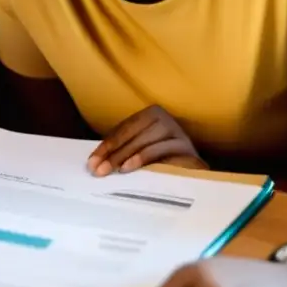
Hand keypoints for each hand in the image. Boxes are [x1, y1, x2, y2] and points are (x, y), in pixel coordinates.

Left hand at [87, 105, 205, 176]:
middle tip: (97, 170)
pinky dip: (141, 159)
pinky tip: (128, 169)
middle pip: (132, 135)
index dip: (106, 145)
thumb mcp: (139, 150)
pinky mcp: (186, 147)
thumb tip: (95, 161)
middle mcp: (165, 118)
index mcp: (151, 114)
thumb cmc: (163, 160)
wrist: (194, 172)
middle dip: (111, 153)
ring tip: (110, 170)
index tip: (91, 162)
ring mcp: (177, 132)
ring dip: (124, 156)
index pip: (123, 129)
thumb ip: (122, 150)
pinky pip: (160, 151)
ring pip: (144, 142)